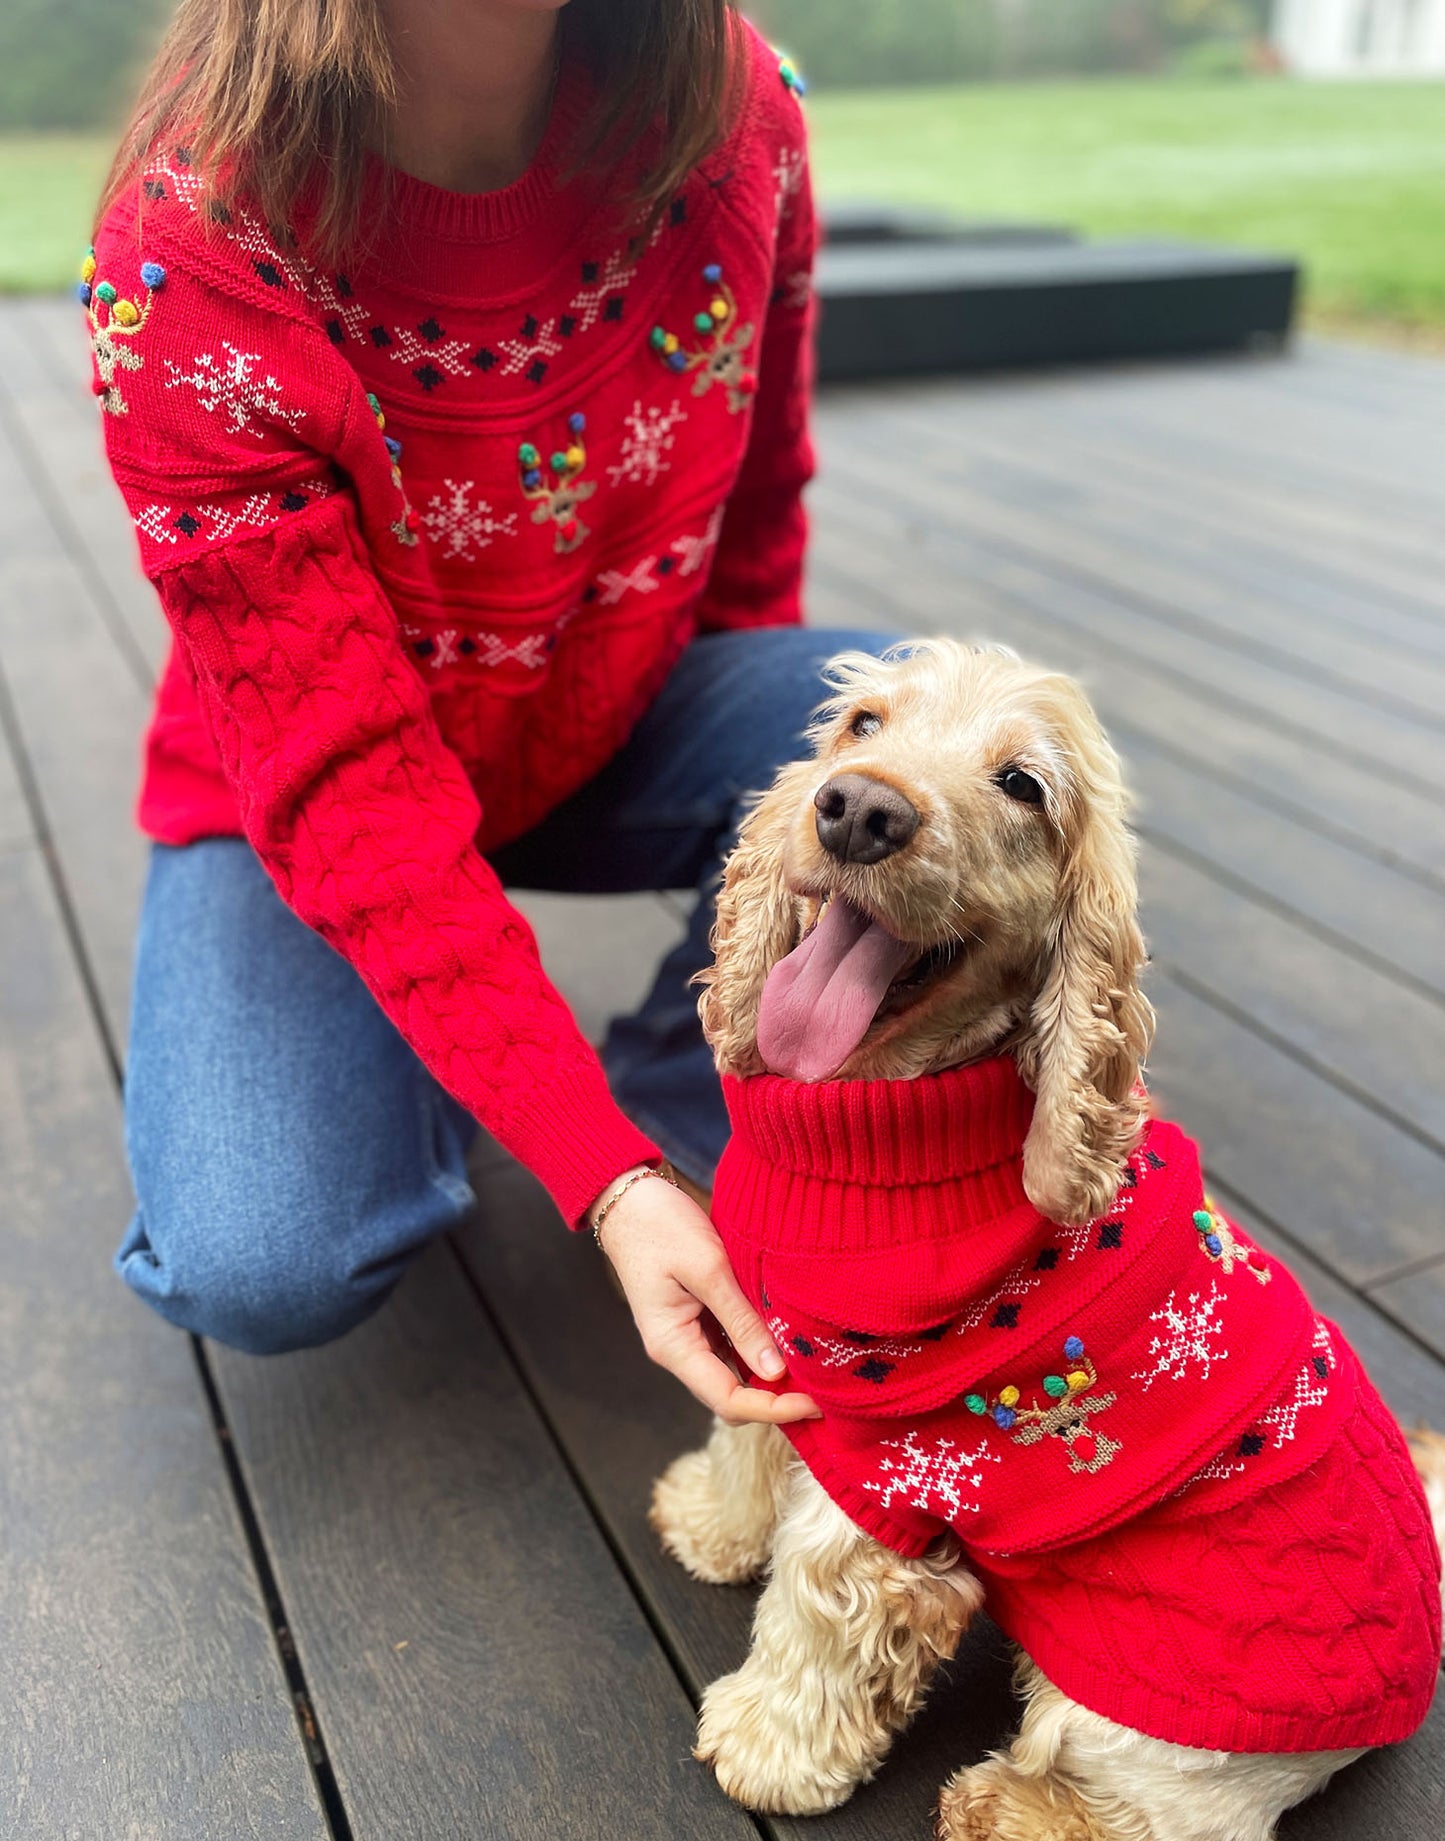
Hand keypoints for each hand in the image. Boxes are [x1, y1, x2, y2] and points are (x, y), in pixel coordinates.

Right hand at [596, 1174, 819, 1425]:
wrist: (629, 1200)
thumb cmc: (662, 1226)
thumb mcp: (709, 1269)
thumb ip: (741, 1321)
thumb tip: (775, 1372)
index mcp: (673, 1345)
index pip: (727, 1400)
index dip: (772, 1409)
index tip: (815, 1403)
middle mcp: (677, 1350)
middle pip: (729, 1397)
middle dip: (773, 1400)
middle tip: (822, 1390)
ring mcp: (685, 1336)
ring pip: (731, 1375)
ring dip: (767, 1378)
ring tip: (811, 1370)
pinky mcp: (694, 1319)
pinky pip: (729, 1349)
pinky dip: (756, 1351)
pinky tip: (785, 1341)